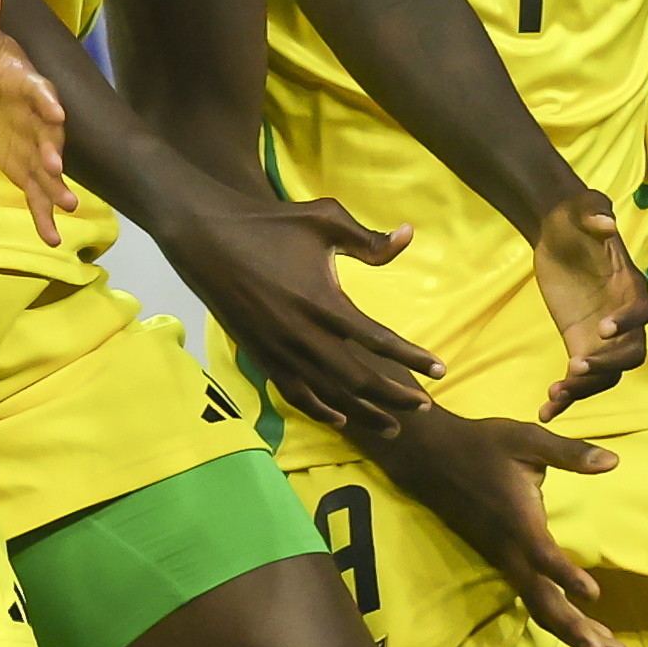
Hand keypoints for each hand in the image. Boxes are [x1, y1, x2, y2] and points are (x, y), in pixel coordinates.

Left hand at [0, 0, 72, 249]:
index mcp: (29, 85)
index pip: (40, 90)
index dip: (47, 100)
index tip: (56, 110)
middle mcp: (41, 118)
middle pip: (50, 135)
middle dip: (54, 151)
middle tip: (56, 167)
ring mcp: (38, 146)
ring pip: (49, 170)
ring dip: (56, 189)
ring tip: (66, 209)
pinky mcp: (29, 168)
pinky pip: (38, 193)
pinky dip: (43, 214)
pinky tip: (51, 238)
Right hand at [168, 190, 440, 434]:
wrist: (208, 239)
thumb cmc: (270, 224)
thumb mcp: (324, 220)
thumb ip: (368, 238)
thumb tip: (409, 236)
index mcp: (322, 301)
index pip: (378, 339)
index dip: (412, 357)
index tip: (439, 370)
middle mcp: (302, 334)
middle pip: (358, 378)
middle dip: (395, 396)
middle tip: (424, 405)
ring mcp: (279, 349)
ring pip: (329, 394)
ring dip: (364, 412)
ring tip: (394, 426)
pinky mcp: (260, 355)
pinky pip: (294, 392)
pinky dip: (319, 409)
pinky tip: (340, 419)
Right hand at [367, 403, 626, 646]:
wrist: (431, 459)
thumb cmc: (482, 446)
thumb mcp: (526, 439)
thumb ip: (569, 453)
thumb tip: (613, 461)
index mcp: (518, 521)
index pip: (543, 555)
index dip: (566, 575)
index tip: (594, 595)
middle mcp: (510, 549)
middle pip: (542, 601)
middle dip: (577, 630)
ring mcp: (504, 559)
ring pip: (538, 606)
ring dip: (572, 631)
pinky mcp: (502, 561)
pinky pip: (531, 597)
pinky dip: (558, 617)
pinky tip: (580, 627)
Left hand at [528, 195, 647, 416]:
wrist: (556, 231)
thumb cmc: (575, 216)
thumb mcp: (582, 208)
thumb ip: (595, 213)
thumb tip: (607, 223)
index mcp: (630, 285)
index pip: (642, 311)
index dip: (628, 323)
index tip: (603, 328)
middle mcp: (623, 317)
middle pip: (631, 353)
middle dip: (608, 364)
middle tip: (576, 367)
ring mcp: (603, 337)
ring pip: (607, 375)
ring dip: (585, 389)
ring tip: (556, 394)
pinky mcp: (580, 345)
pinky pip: (580, 379)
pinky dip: (566, 398)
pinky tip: (545, 411)